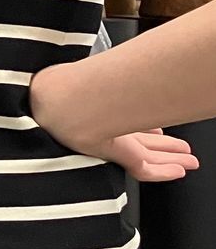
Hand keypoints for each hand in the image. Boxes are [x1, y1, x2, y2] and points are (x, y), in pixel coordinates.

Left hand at [30, 63, 200, 179]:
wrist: (60, 100)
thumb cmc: (69, 88)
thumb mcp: (103, 86)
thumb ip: (121, 89)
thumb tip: (131, 76)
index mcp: (101, 114)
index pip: (129, 126)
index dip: (147, 128)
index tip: (161, 129)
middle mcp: (109, 130)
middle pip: (144, 144)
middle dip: (166, 147)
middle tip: (184, 150)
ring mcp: (115, 145)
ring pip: (149, 157)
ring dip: (171, 159)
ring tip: (188, 161)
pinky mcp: (119, 155)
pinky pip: (145, 171)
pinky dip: (163, 172)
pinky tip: (177, 171)